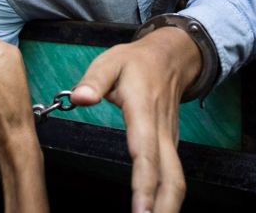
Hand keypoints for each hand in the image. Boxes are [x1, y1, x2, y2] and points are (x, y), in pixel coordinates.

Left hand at [70, 27, 200, 212]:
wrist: (171, 58)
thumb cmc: (136, 63)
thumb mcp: (110, 61)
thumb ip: (94, 81)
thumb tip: (80, 98)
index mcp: (144, 112)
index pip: (145, 153)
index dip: (144, 184)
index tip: (141, 210)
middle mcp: (162, 133)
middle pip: (170, 178)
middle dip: (162, 208)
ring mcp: (170, 142)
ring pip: (175, 181)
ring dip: (167, 208)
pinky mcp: (170, 148)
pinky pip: (172, 178)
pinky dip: (166, 201)